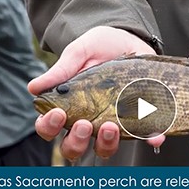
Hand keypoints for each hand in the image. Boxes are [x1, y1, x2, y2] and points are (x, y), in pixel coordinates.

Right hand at [28, 26, 162, 159]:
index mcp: (68, 107)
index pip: (49, 127)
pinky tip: (155, 136)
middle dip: (76, 141)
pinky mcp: (138, 120)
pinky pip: (144, 136)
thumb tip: (33, 88)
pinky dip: (150, 139)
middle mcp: (88, 121)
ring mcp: (113, 123)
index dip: (49, 126)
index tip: (57, 113)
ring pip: (105, 148)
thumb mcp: (79, 53)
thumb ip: (61, 70)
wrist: (130, 40)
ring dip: (106, 143)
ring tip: (111, 126)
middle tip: (84, 124)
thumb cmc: (99, 48)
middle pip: (74, 147)